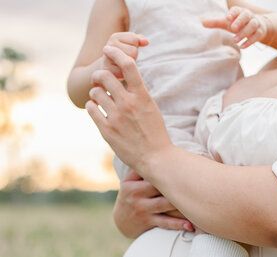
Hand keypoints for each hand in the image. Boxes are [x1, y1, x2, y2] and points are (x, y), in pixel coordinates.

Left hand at [86, 46, 171, 175]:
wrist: (156, 158)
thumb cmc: (155, 134)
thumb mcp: (151, 108)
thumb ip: (138, 93)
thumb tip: (124, 79)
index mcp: (141, 96)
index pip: (128, 65)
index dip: (115, 53)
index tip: (108, 49)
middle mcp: (128, 104)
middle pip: (105, 75)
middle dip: (99, 74)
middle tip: (99, 79)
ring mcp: (116, 117)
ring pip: (96, 92)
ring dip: (95, 91)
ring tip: (99, 97)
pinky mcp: (107, 130)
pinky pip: (91, 109)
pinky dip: (92, 106)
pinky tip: (96, 109)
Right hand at [99, 32, 148, 78]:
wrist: (105, 70)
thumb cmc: (120, 56)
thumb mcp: (128, 45)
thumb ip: (138, 40)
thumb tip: (146, 42)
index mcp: (114, 37)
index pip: (134, 39)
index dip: (134, 46)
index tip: (126, 50)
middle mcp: (108, 47)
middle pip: (133, 51)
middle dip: (132, 56)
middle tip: (124, 59)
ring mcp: (107, 59)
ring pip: (129, 61)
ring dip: (128, 65)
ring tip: (121, 65)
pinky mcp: (108, 72)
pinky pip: (124, 72)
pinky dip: (124, 74)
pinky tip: (118, 72)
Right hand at [113, 171, 193, 237]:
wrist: (121, 219)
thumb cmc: (131, 194)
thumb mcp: (130, 181)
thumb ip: (143, 170)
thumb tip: (162, 153)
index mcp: (133, 184)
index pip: (151, 175)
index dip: (167, 170)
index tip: (184, 166)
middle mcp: (136, 195)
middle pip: (159, 188)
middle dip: (176, 185)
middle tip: (195, 181)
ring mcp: (142, 210)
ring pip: (164, 205)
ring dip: (180, 204)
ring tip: (197, 202)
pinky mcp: (148, 222)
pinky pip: (165, 223)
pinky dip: (178, 224)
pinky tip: (190, 225)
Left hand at [202, 6, 271, 48]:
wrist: (258, 26)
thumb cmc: (239, 23)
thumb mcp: (227, 23)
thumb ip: (215, 22)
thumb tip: (202, 22)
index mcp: (239, 11)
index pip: (236, 10)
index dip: (232, 13)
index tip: (227, 17)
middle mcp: (248, 16)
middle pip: (245, 16)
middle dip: (239, 21)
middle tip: (233, 28)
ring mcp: (255, 24)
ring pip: (251, 26)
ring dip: (244, 33)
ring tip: (235, 40)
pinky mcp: (259, 33)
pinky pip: (256, 36)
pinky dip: (249, 41)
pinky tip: (242, 46)